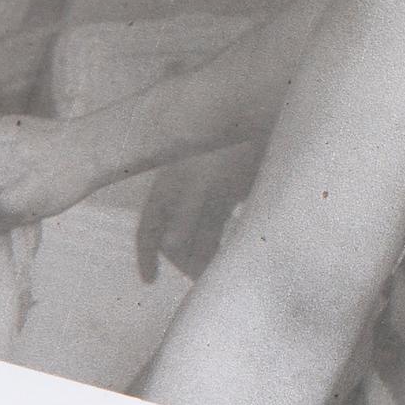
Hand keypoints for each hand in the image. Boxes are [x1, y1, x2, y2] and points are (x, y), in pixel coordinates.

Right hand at [133, 140, 263, 277]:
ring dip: (202, 256)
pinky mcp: (228, 197)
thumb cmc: (225, 151)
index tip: (150, 281)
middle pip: (174, 237)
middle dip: (182, 261)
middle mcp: (182, 195)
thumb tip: (169, 247)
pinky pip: (217, 228)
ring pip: (197, 236)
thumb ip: (186, 214)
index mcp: (167, 189)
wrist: (258, 124)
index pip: (148, 227)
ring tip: (216, 274)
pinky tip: (228, 257)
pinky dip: (219, 244)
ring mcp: (205, 196)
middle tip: (200, 280)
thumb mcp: (201, 183)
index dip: (145, 254)